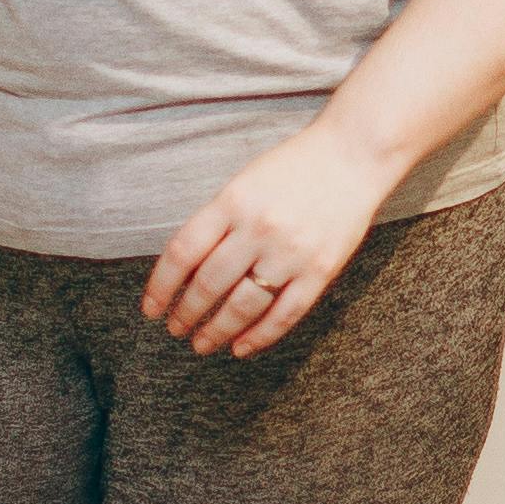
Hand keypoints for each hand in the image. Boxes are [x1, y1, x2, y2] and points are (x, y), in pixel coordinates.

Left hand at [144, 122, 398, 356]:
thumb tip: (185, 270)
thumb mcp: (244, 182)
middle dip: (186, 314)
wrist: (353, 156)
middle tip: (175, 329)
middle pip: (209, 284)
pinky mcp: (320, 270)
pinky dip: (259, 336)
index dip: (161, 286)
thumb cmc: (294, 167)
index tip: (151, 308)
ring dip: (217, 331)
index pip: (183, 252)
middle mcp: (258, 228)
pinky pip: (284, 314)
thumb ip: (218, 221)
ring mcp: (291, 252)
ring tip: (202, 344)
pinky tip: (241, 347)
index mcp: (232, 202)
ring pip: (243, 306)